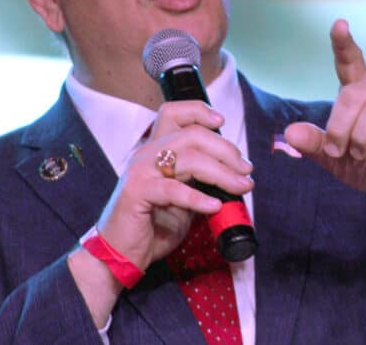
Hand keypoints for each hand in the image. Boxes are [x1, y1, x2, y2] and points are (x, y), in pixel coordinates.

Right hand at [95, 102, 253, 270]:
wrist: (119, 254)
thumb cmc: (152, 225)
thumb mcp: (181, 197)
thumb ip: (199, 179)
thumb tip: (235, 174)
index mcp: (155, 149)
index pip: (173, 113)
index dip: (199, 111)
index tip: (222, 122)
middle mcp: (146, 154)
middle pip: (191, 134)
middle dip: (225, 150)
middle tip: (246, 169)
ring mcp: (140, 172)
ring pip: (188, 158)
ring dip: (221, 172)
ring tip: (240, 187)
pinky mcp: (137, 194)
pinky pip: (173, 190)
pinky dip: (198, 198)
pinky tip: (215, 206)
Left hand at [284, 20, 365, 224]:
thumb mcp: (333, 157)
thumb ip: (314, 143)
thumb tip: (290, 133)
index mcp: (361, 93)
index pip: (351, 62)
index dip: (344, 44)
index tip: (338, 25)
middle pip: (353, 95)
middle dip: (339, 127)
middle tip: (338, 151)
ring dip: (361, 140)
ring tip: (361, 159)